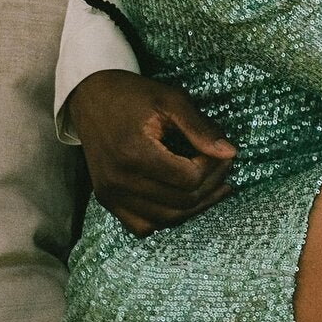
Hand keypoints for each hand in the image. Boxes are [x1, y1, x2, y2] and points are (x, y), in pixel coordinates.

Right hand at [67, 68, 236, 236]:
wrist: (91, 97)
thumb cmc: (134, 94)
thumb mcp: (171, 100)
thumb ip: (200, 128)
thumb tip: (230, 153)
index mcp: (134, 154)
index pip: (189, 179)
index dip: (213, 167)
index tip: (219, 151)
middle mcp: (119, 181)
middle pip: (181, 203)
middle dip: (211, 186)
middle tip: (223, 165)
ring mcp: (110, 194)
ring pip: (165, 219)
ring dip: (194, 206)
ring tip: (213, 185)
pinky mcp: (106, 200)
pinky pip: (142, 226)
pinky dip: (165, 218)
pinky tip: (181, 199)